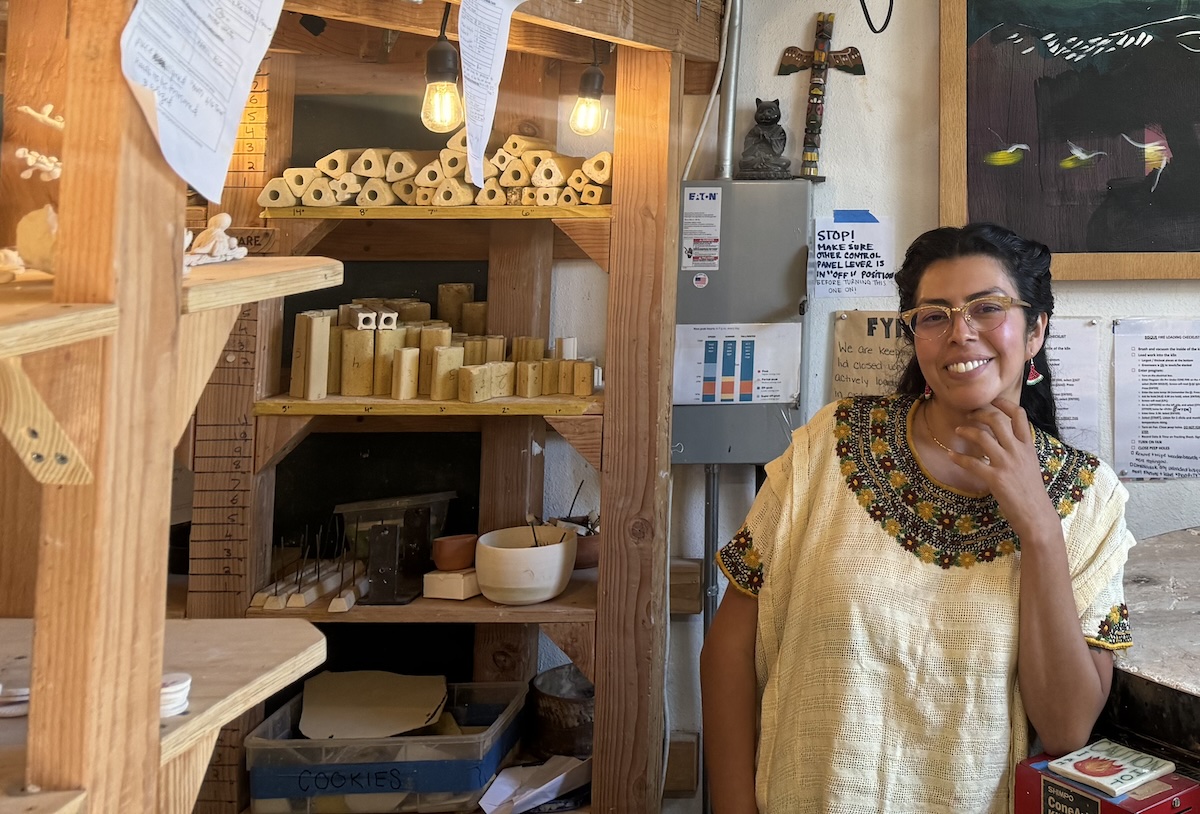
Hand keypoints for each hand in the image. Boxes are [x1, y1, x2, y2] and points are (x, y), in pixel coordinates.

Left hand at [951, 398, 1060, 542]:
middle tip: (969, 415)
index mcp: (1028, 446)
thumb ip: (1019, 450)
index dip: (1004, 403)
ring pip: (983, 437)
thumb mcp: (1030, 465)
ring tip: (958, 430)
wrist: (1037, 515)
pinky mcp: (995, 479)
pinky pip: (972, 463)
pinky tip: (951, 455)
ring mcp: (1006, 464)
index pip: (1019, 415)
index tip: (992, 400)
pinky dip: (959, 457)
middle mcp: (1018, 451)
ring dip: (967, 431)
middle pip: (998, 421)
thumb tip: (1005, 438)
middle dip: (980, 414)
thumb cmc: (1031, 492)